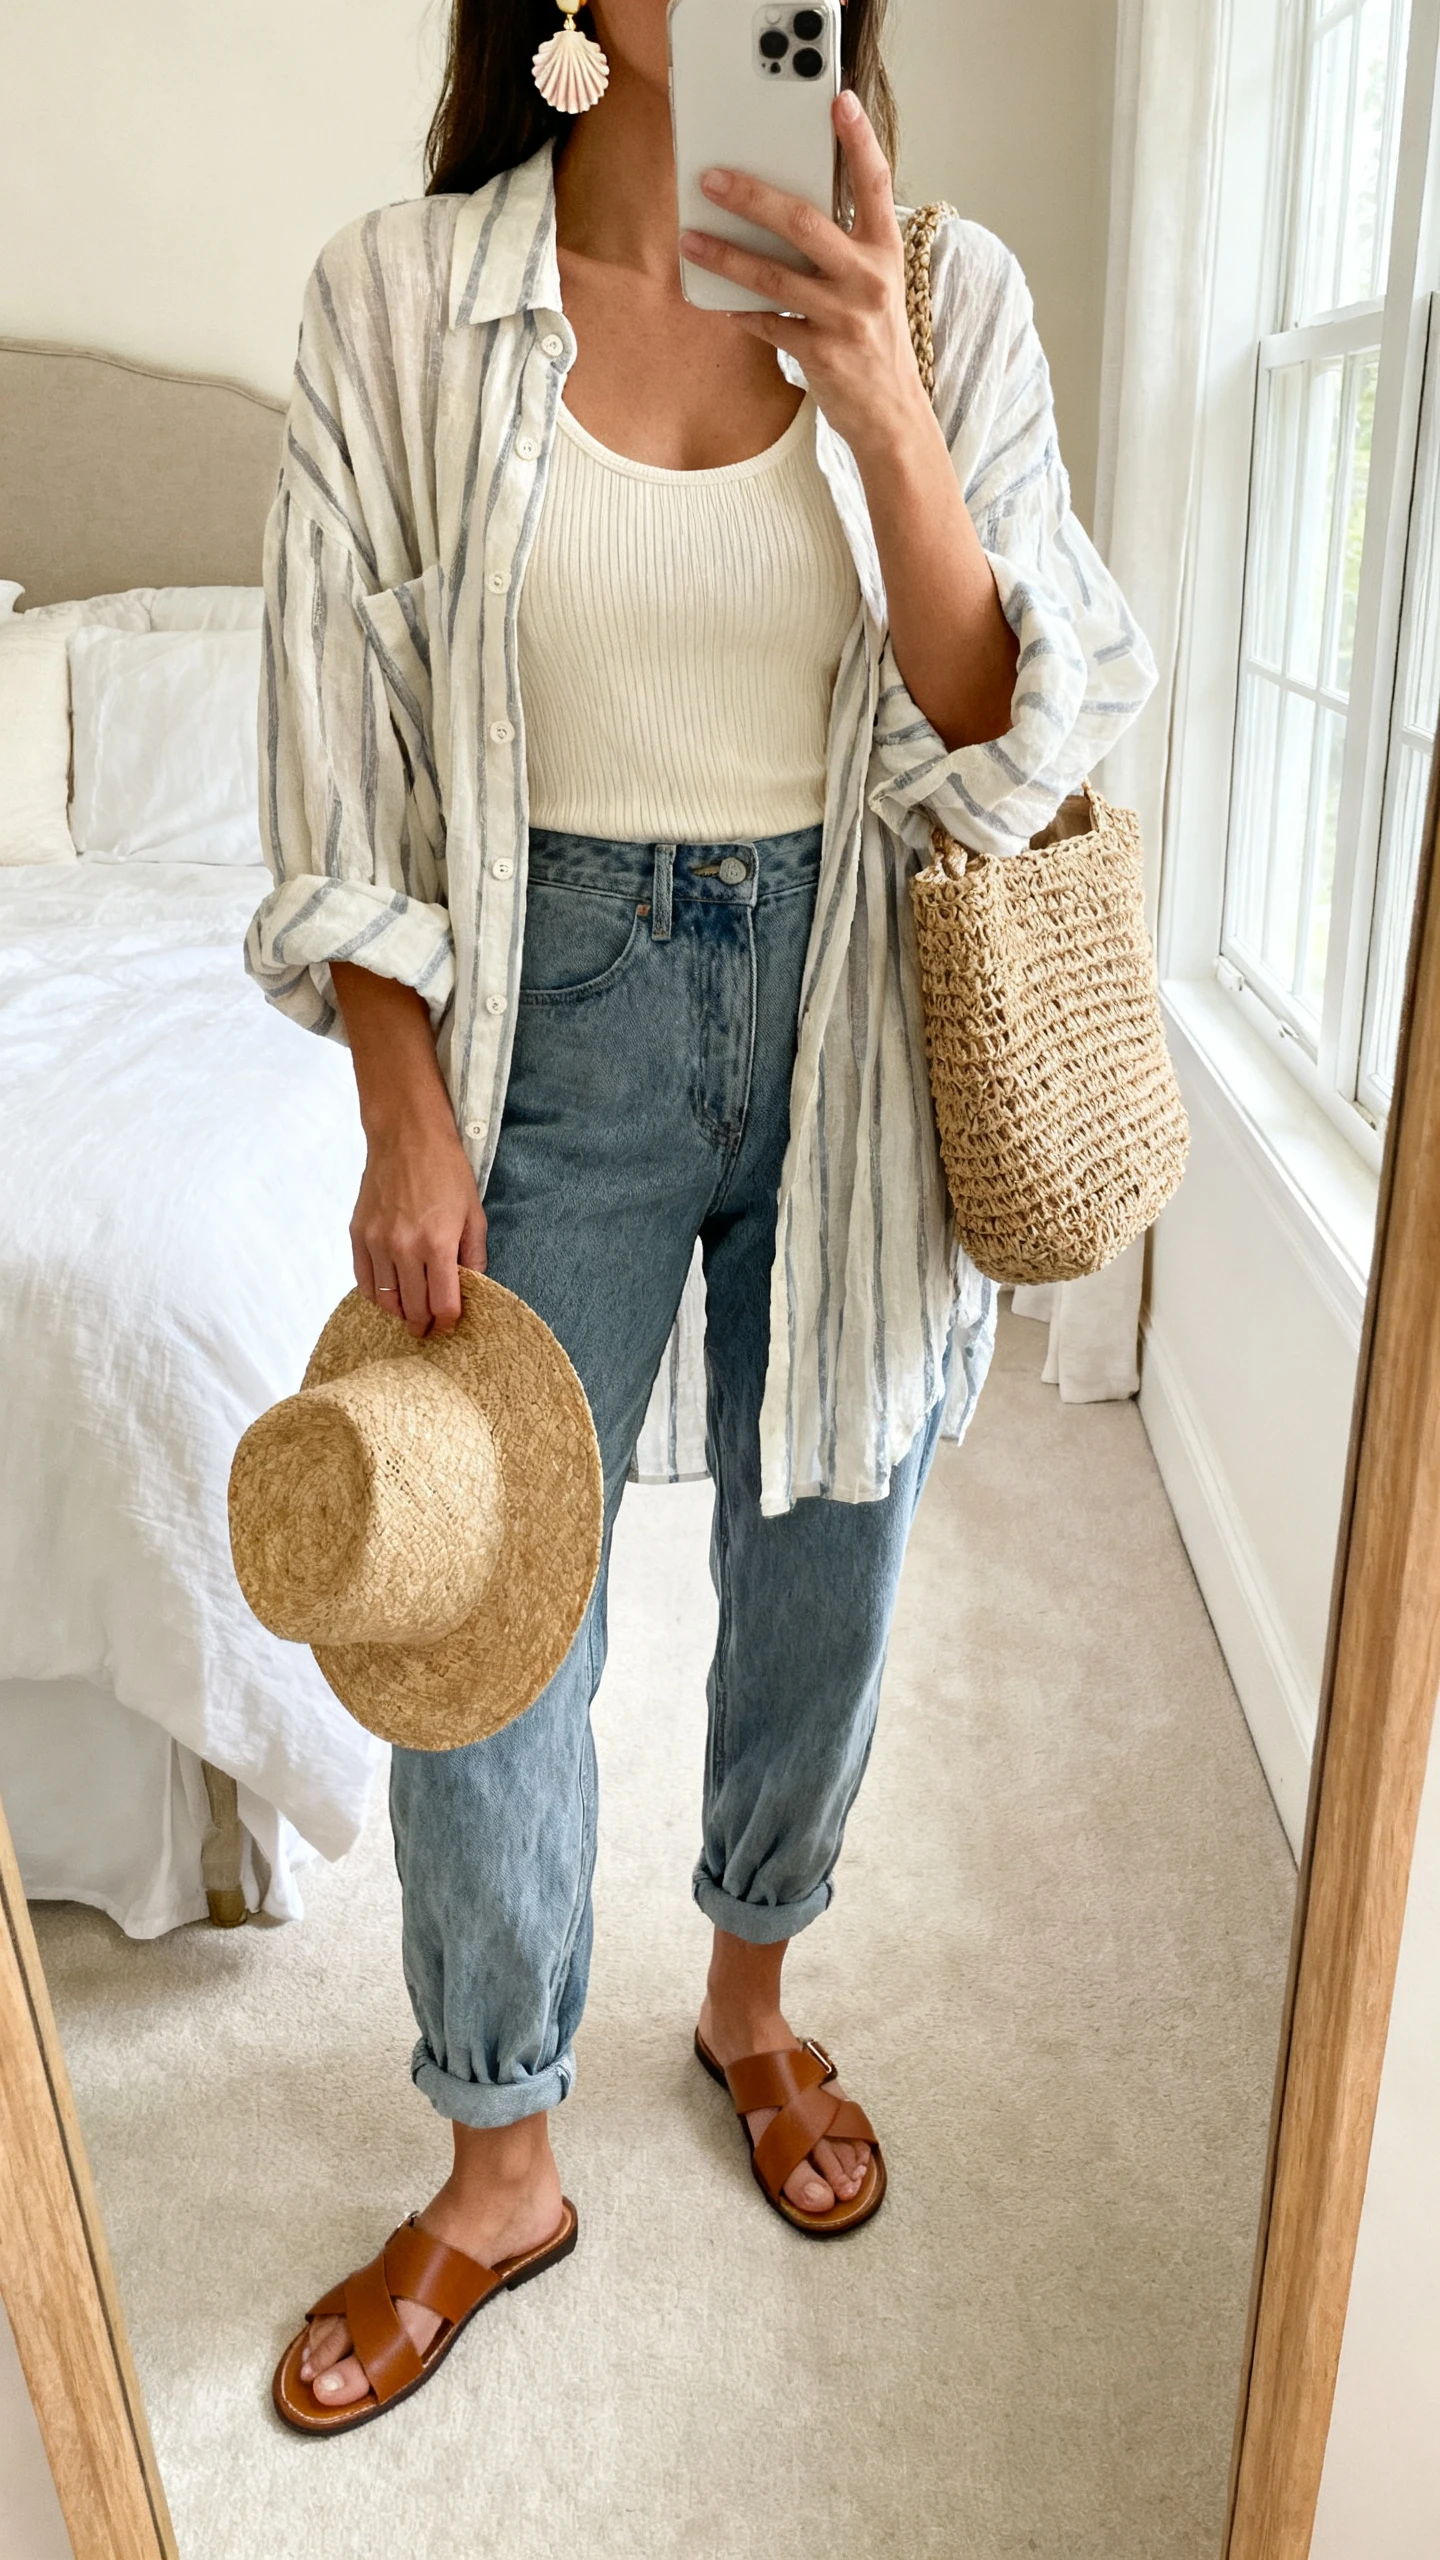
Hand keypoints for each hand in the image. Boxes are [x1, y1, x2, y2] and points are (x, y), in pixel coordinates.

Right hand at [350, 1118, 487, 1339]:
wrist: (406, 1137)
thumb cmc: (446, 1171)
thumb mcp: (474, 1214)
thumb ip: (474, 1256)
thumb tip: (472, 1288)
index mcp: (438, 1244)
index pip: (442, 1305)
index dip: (448, 1322)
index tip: (450, 1325)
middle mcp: (404, 1248)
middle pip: (412, 1309)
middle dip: (424, 1325)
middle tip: (429, 1329)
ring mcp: (377, 1242)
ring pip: (385, 1301)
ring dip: (399, 1314)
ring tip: (410, 1314)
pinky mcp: (358, 1235)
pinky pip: (364, 1281)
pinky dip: (377, 1296)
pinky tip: (389, 1295)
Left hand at [679, 90, 928, 463]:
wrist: (891, 413)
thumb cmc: (874, 339)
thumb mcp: (874, 284)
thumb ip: (841, 247)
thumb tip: (780, 214)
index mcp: (884, 250)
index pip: (875, 183)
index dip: (858, 140)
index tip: (839, 101)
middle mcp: (868, 279)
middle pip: (805, 224)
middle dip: (753, 197)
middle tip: (713, 179)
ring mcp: (845, 318)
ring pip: (774, 277)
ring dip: (726, 256)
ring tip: (691, 239)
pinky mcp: (822, 354)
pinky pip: (768, 324)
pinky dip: (740, 311)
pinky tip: (716, 297)